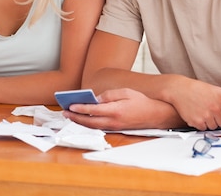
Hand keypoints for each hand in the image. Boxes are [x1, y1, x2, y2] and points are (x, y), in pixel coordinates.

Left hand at [63, 88, 181, 129]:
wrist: (155, 115)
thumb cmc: (141, 101)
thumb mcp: (125, 92)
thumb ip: (109, 95)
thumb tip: (96, 99)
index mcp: (115, 110)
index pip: (93, 110)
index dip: (80, 108)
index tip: (70, 105)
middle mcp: (113, 121)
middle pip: (89, 121)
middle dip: (76, 117)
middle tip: (65, 112)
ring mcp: (114, 127)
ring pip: (93, 126)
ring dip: (80, 121)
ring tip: (70, 115)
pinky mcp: (116, 129)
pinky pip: (99, 127)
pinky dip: (89, 124)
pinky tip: (84, 118)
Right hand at [168, 78, 220, 129]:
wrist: (180, 90)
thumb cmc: (200, 89)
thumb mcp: (218, 90)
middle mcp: (216, 108)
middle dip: (220, 120)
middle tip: (212, 112)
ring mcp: (206, 115)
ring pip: (214, 127)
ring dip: (210, 122)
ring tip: (203, 111)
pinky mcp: (197, 122)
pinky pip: (204, 128)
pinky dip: (201, 124)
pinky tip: (197, 114)